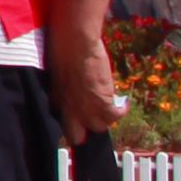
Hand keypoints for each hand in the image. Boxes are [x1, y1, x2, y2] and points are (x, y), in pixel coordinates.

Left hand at [46, 24, 126, 140]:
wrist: (74, 43)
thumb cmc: (64, 51)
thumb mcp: (59, 76)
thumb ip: (65, 91)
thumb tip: (76, 94)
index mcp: (55, 103)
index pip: (61, 125)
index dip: (72, 124)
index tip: (80, 119)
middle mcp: (69, 111)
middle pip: (77, 137)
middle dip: (86, 130)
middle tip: (97, 116)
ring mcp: (86, 109)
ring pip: (100, 127)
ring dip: (107, 118)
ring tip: (113, 106)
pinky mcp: (102, 102)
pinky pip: (116, 116)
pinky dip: (122, 110)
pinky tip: (125, 102)